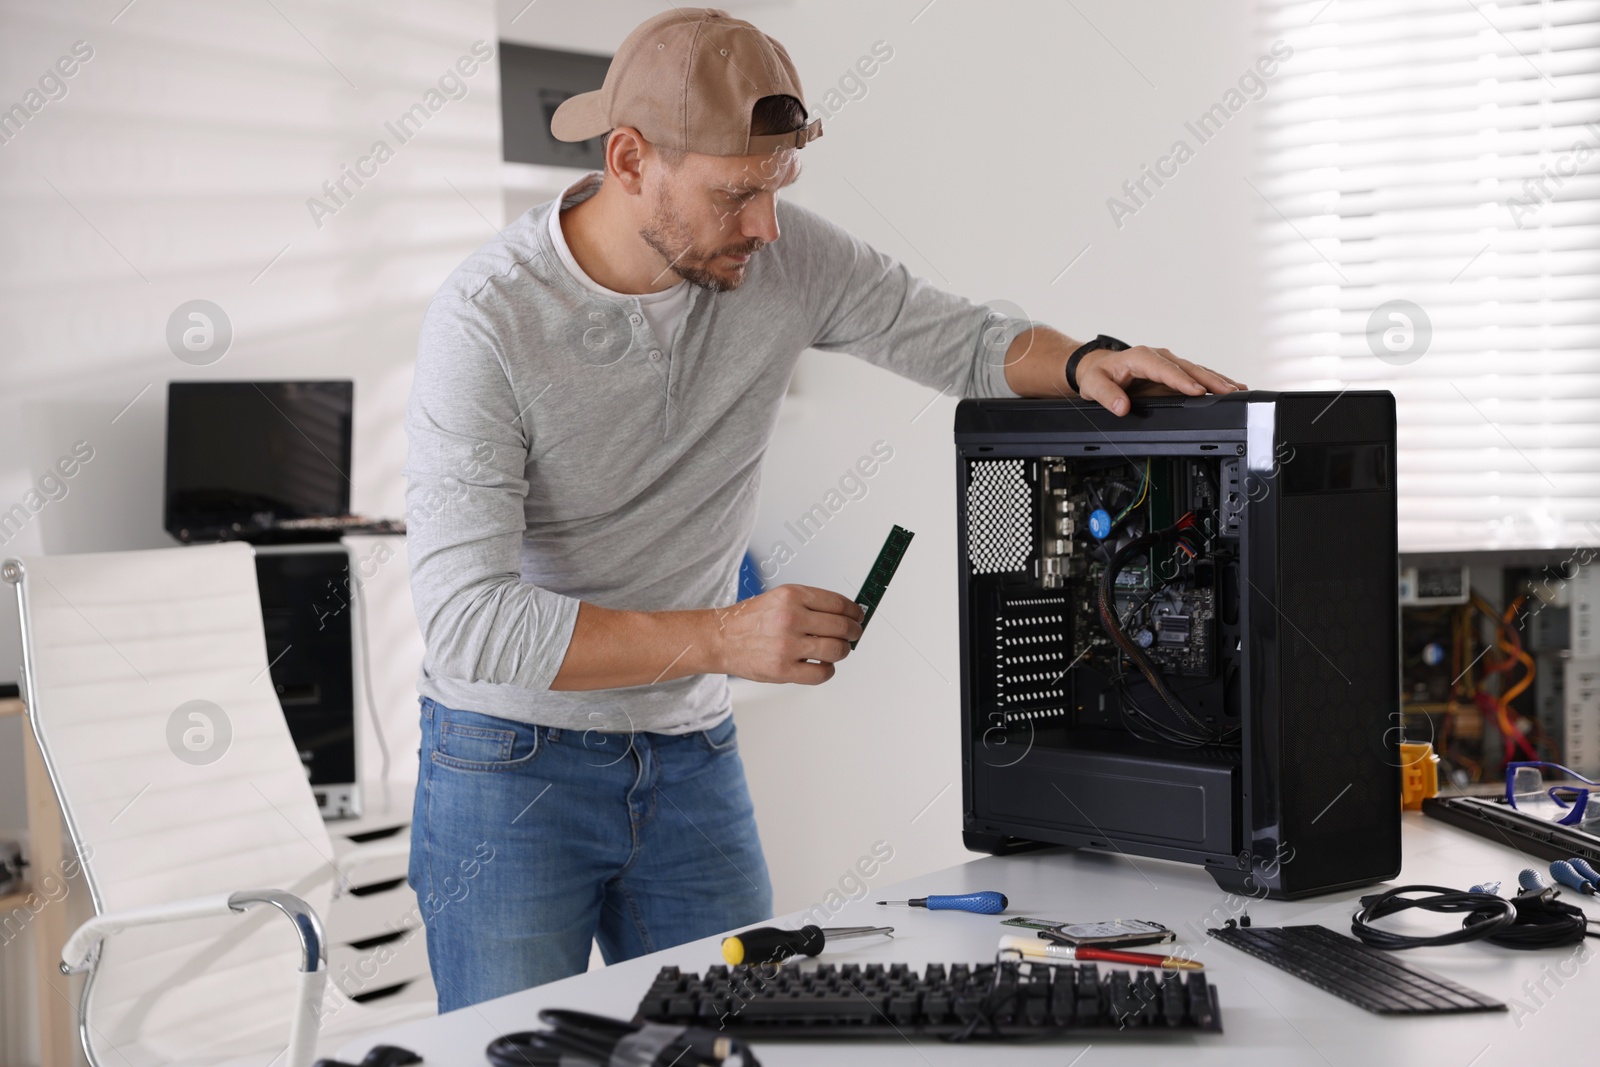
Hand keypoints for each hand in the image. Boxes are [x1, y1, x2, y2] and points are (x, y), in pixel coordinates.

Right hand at [711, 584, 864, 683]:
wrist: (720, 638)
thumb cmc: (750, 620)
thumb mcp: (779, 598)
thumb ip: (810, 604)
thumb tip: (845, 614)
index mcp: (792, 596)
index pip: (838, 603)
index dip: (855, 612)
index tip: (858, 616)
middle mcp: (790, 618)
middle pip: (842, 627)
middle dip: (854, 632)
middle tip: (854, 635)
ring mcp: (787, 645)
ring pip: (836, 650)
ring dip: (843, 651)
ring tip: (837, 650)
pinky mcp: (783, 670)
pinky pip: (822, 673)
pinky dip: (828, 670)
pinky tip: (822, 665)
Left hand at [1076, 346, 1245, 416]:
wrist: (1096, 367)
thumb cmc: (1096, 374)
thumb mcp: (1094, 385)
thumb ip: (1108, 396)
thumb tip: (1122, 407)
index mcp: (1141, 358)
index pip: (1165, 369)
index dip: (1182, 381)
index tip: (1197, 391)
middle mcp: (1159, 357)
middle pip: (1188, 368)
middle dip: (1210, 380)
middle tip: (1230, 391)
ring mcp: (1168, 364)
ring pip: (1196, 371)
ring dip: (1217, 380)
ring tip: (1237, 389)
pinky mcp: (1173, 372)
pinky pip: (1195, 375)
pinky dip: (1213, 381)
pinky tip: (1229, 387)